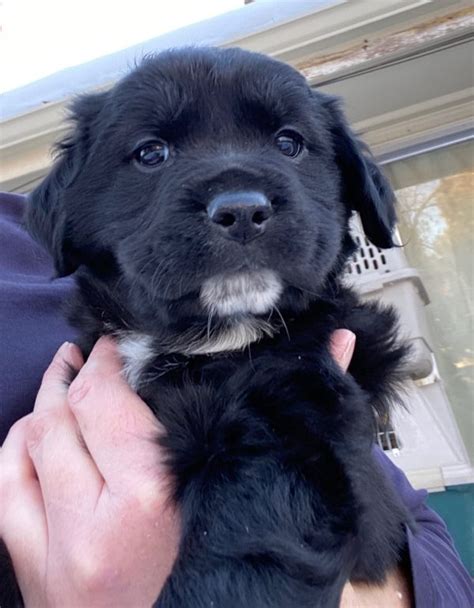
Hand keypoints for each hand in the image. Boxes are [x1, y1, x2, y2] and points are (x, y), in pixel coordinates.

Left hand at [0, 330, 409, 606]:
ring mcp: (55, 552)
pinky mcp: (37, 574)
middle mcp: (92, 526)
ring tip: (63, 377)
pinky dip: (18, 448)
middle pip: (65, 418)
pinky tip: (36, 431)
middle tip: (93, 352)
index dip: (107, 360)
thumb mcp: (265, 497)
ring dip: (44, 402)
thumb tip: (338, 343)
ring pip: (29, 448)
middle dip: (76, 373)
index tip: (118, 342)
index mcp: (149, 501)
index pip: (107, 401)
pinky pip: (9, 491)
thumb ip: (293, 418)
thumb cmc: (242, 580)